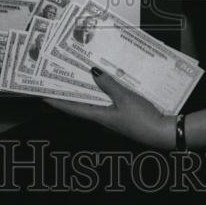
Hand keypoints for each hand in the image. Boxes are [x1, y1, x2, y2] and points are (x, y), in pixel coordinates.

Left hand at [43, 69, 175, 148]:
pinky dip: (102, 92)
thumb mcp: (125, 97)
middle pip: (81, 105)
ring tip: (77, 78)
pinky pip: (107, 102)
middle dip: (69, 94)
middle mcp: (102, 118)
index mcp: (99, 116)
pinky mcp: (123, 115)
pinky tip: (104, 83)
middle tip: (58, 80)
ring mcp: (113, 117)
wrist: (162, 133)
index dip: (57, 102)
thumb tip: (93, 71)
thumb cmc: (141, 118)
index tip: (42, 95)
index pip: (72, 108)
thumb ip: (109, 84)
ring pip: (94, 102)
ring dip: (85, 92)